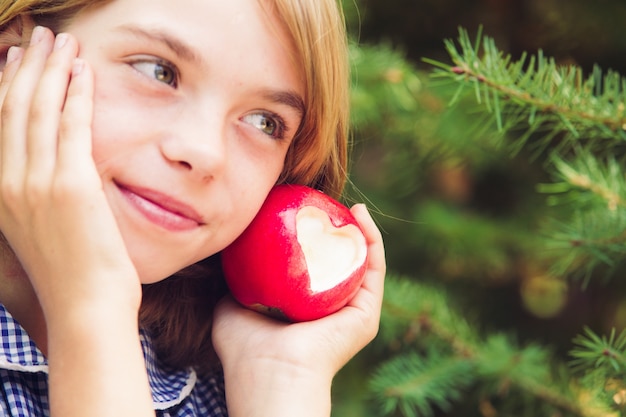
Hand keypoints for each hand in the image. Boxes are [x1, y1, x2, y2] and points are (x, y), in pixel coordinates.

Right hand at [0, 27, 140, 319]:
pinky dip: (76, 94)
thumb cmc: (73, 273)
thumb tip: (53, 164)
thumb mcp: (41, 229)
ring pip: (39, 110)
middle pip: (13, 107)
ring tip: (62, 41)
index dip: (7, 84)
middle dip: (28, 66)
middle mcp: (8, 184)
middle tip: (41, 36)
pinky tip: (83, 71)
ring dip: (52, 69)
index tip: (17, 57)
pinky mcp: (71, 186)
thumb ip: (38, 193)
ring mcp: (37, 184)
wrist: (87, 307)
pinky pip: (72, 126)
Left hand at [212, 203, 384, 415]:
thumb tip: (230, 255)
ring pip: (362, 263)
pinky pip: (372, 269)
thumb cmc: (245, 348)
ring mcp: (352, 314)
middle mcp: (332, 312)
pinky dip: (370, 239)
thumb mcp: (231, 305)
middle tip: (330, 205)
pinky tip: (359, 215)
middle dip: (340, 233)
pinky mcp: (367, 314)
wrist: (268, 372)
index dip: (313, 241)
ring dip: (360, 231)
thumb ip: (234, 282)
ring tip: (351, 205)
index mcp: (305, 312)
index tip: (305, 212)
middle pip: (341, 264)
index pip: (314, 270)